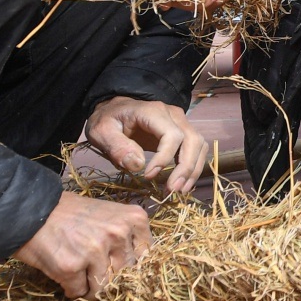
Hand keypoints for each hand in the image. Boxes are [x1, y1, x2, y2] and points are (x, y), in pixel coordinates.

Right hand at [14, 191, 149, 297]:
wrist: (31, 210)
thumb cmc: (71, 214)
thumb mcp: (109, 216)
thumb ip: (126, 237)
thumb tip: (140, 271)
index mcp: (134, 219)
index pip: (146, 257)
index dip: (131, 267)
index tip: (117, 269)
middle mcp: (118, 234)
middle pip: (125, 275)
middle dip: (110, 280)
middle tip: (94, 273)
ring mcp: (95, 251)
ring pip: (104, 287)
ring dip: (90, 287)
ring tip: (78, 274)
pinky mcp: (71, 267)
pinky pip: (79, 292)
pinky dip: (72, 290)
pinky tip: (64, 276)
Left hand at [84, 96, 205, 194]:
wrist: (115, 110)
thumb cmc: (107, 120)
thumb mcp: (101, 132)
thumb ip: (117, 147)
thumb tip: (138, 166)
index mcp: (153, 112)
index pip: (172, 135)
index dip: (164, 158)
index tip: (148, 176)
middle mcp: (173, 115)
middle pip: (192, 140)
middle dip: (186, 168)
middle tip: (173, 190)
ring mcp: (180, 122)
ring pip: (199, 145)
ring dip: (193, 169)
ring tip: (179, 190)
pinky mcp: (182, 133)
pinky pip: (196, 149)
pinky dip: (193, 167)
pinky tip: (182, 183)